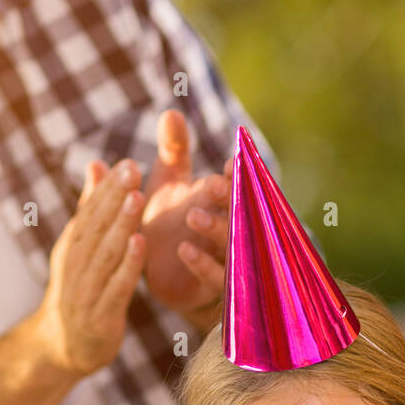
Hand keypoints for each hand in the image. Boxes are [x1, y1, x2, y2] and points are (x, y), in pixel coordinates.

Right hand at [35, 158, 145, 376]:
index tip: (127, 163)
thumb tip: (96, 164)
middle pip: (95, 227)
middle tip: (133, 169)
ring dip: (121, 225)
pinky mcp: (101, 316)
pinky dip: (127, 265)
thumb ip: (90, 209)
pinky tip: (140, 243)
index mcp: (72, 247)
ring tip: (137, 199)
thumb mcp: (80, 249)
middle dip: (114, 198)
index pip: (89, 212)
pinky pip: (116, 286)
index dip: (107, 188)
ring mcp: (86, 291)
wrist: (63, 348)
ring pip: (105, 253)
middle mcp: (75, 265)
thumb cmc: (80, 291)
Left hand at [141, 109, 231, 327]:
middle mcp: (235, 233)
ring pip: (233, 248)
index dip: (239, 176)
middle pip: (242, 216)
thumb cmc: (171, 224)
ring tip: (192, 215)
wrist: (161, 278)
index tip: (230, 162)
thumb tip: (170, 113)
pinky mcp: (213, 291)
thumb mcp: (169, 184)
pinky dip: (202, 264)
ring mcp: (229, 263)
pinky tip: (184, 249)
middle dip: (230, 200)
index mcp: (227, 204)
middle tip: (214, 184)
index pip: (242, 188)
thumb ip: (173, 152)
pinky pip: (216, 280)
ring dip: (216, 231)